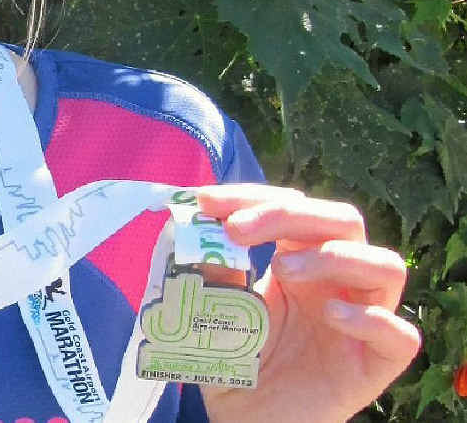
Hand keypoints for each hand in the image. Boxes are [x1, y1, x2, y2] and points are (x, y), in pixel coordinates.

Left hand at [195, 184, 420, 422]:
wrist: (248, 422)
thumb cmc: (236, 359)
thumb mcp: (215, 307)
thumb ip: (212, 272)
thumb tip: (194, 228)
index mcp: (300, 257)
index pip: (292, 206)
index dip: (252, 196)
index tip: (207, 200)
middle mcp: (337, 281)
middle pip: (342, 221)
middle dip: (287, 213)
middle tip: (237, 229)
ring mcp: (361, 320)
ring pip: (386, 265)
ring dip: (335, 255)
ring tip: (282, 268)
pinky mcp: (375, 366)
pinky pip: (401, 335)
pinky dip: (371, 318)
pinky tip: (332, 316)